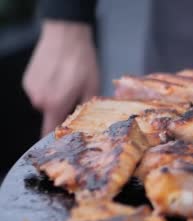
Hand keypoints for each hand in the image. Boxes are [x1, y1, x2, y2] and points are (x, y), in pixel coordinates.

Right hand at [23, 20, 99, 135]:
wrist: (66, 36)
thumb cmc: (82, 62)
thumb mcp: (92, 88)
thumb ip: (88, 110)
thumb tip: (88, 126)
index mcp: (56, 104)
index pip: (51, 131)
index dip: (58, 137)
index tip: (64, 140)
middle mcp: (39, 99)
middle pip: (51, 115)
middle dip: (63, 111)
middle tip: (75, 98)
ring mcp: (31, 89)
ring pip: (45, 102)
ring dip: (55, 97)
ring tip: (67, 82)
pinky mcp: (27, 79)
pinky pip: (40, 90)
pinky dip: (48, 87)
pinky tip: (57, 75)